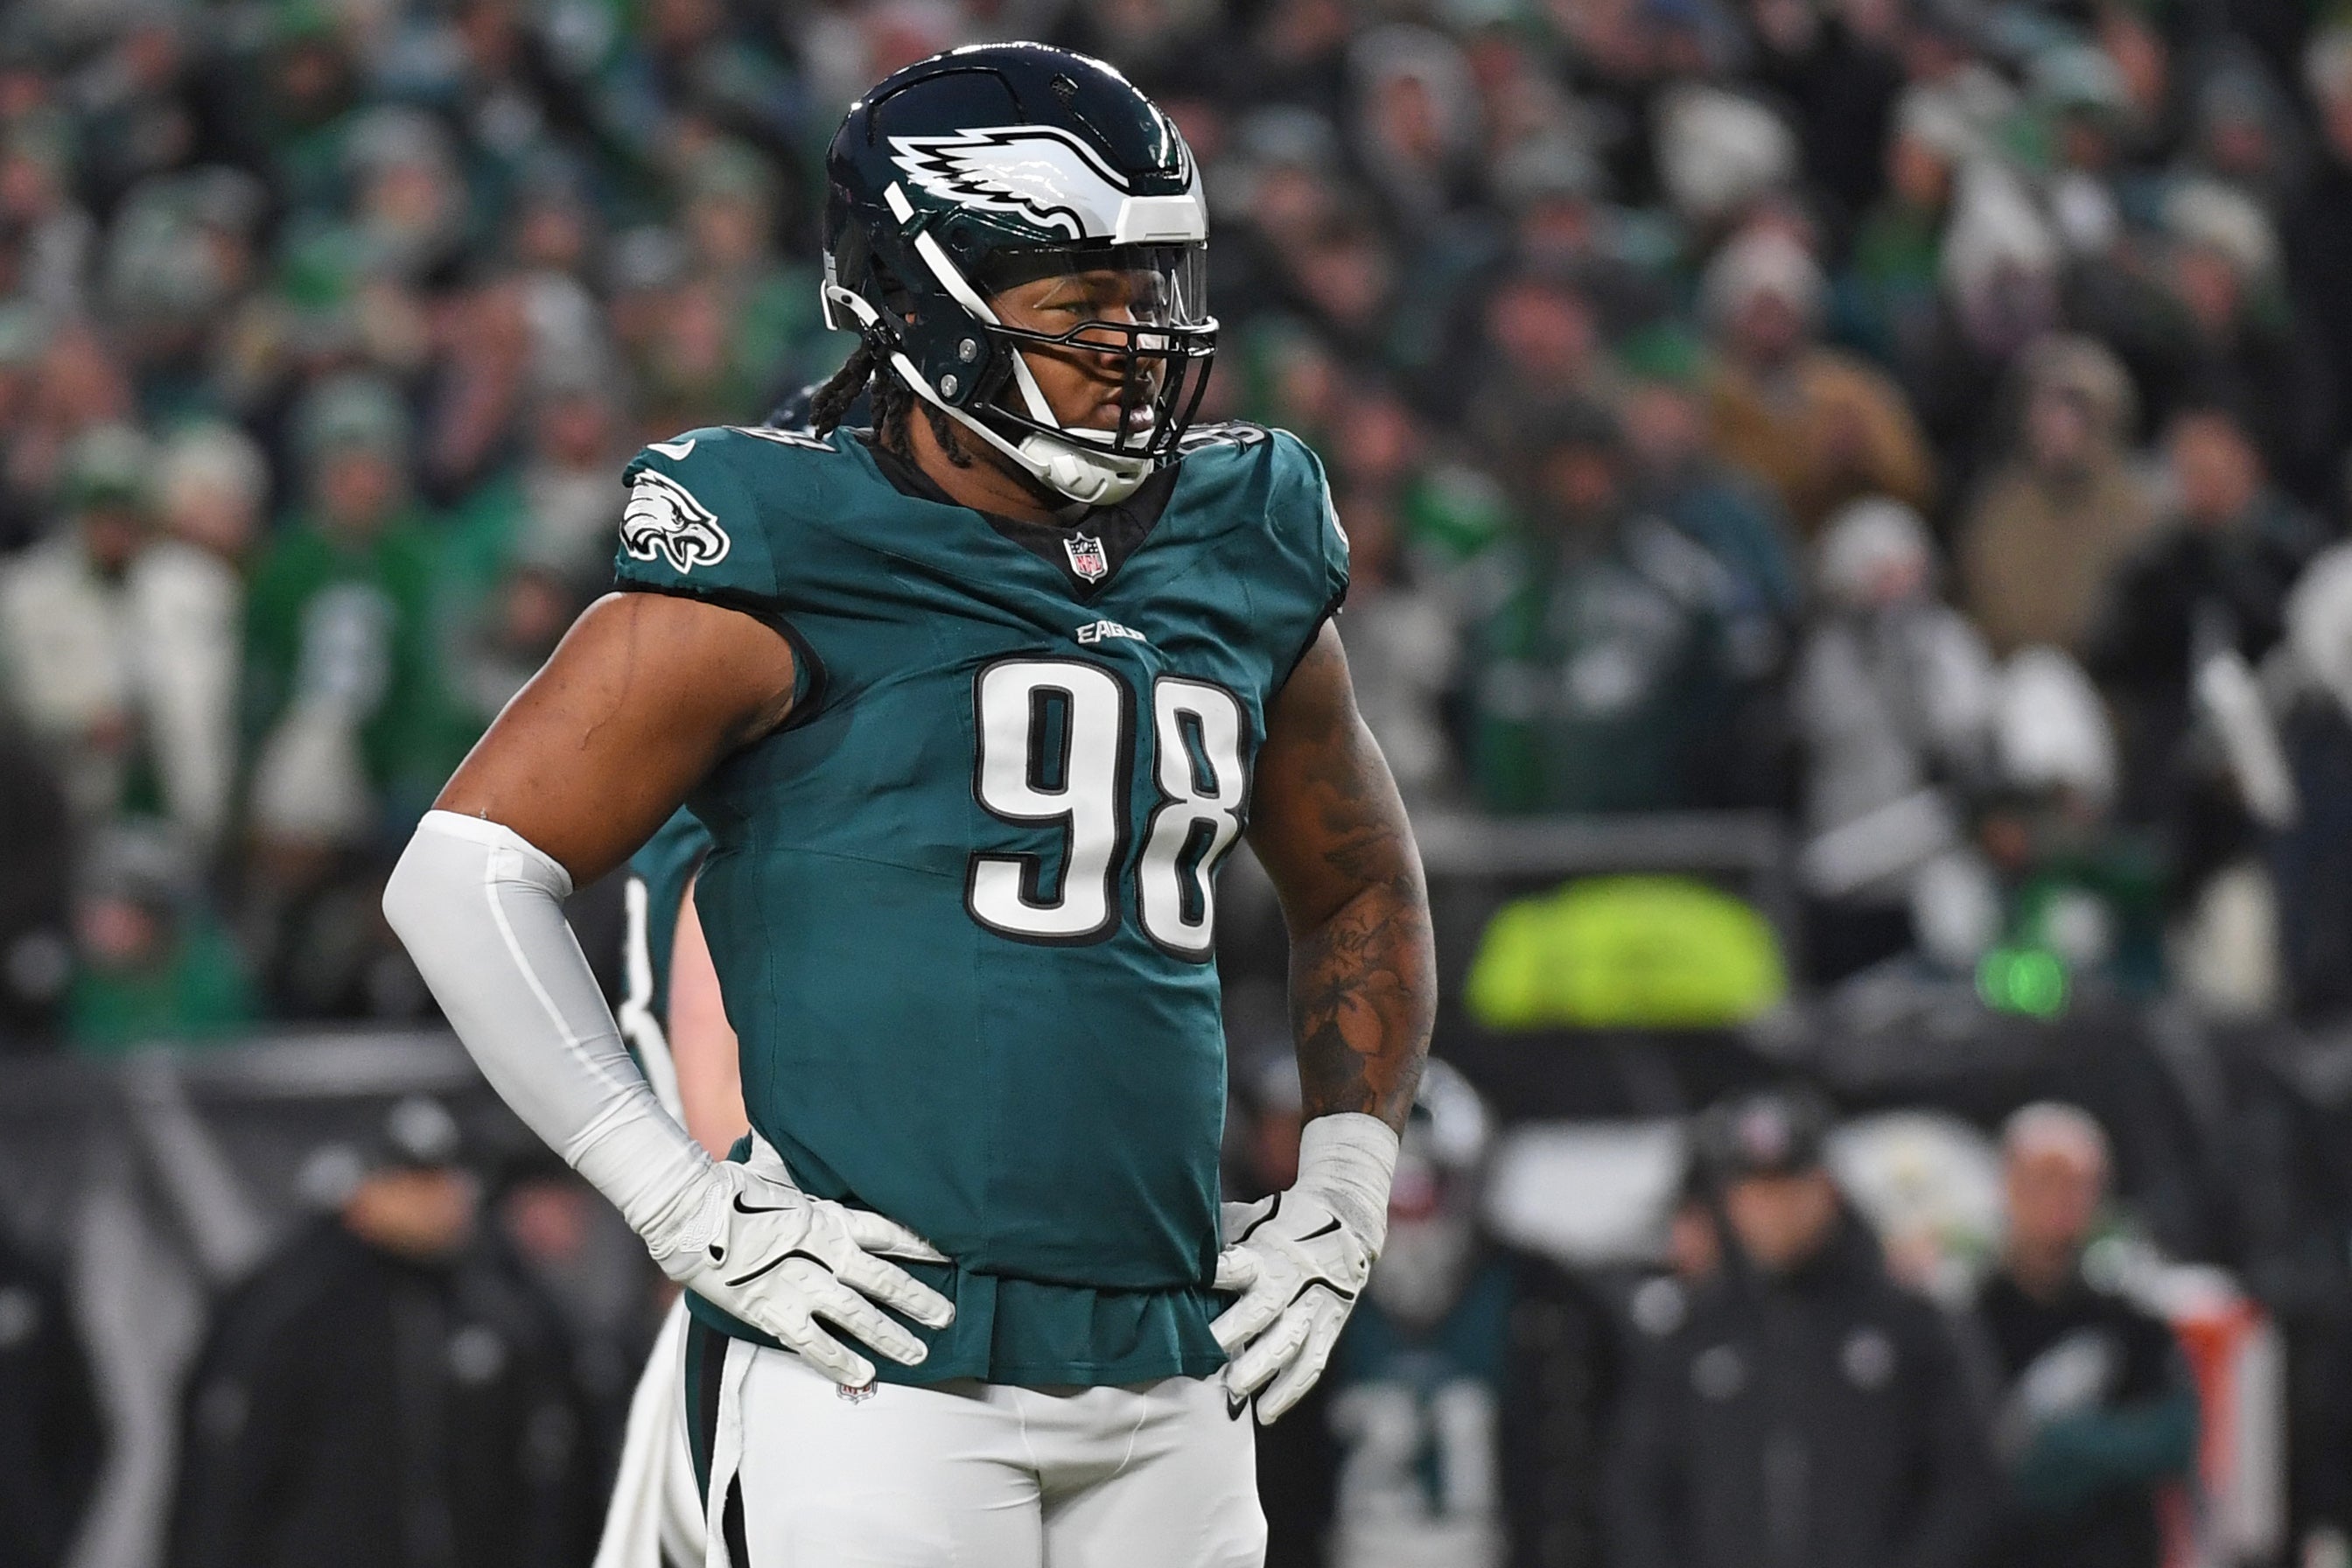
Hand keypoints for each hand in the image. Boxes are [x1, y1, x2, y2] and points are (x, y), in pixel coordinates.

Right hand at [649, 1162, 954, 1386]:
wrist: (689, 1211)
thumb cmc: (729, 1189)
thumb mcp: (777, 1175)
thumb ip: (800, 1179)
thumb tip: (802, 1152)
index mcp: (827, 1216)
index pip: (887, 1231)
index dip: (920, 1245)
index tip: (949, 1256)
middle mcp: (823, 1251)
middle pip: (883, 1278)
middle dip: (918, 1299)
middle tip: (946, 1316)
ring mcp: (800, 1284)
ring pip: (858, 1315)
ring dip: (890, 1335)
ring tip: (918, 1352)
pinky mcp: (773, 1311)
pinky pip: (814, 1343)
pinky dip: (840, 1361)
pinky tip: (865, 1374)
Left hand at [1212, 1188, 1377, 1423]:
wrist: (1347, 1219)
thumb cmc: (1279, 1221)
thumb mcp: (1249, 1219)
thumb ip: (1216, 1238)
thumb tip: (1166, 1251)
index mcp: (1264, 1252)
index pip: (1238, 1265)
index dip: (1217, 1275)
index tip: (1194, 1287)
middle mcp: (1289, 1280)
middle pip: (1263, 1310)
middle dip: (1235, 1333)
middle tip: (1208, 1355)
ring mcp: (1313, 1306)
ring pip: (1289, 1342)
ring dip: (1263, 1369)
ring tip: (1235, 1394)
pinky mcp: (1329, 1325)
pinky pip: (1311, 1363)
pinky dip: (1290, 1390)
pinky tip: (1266, 1414)